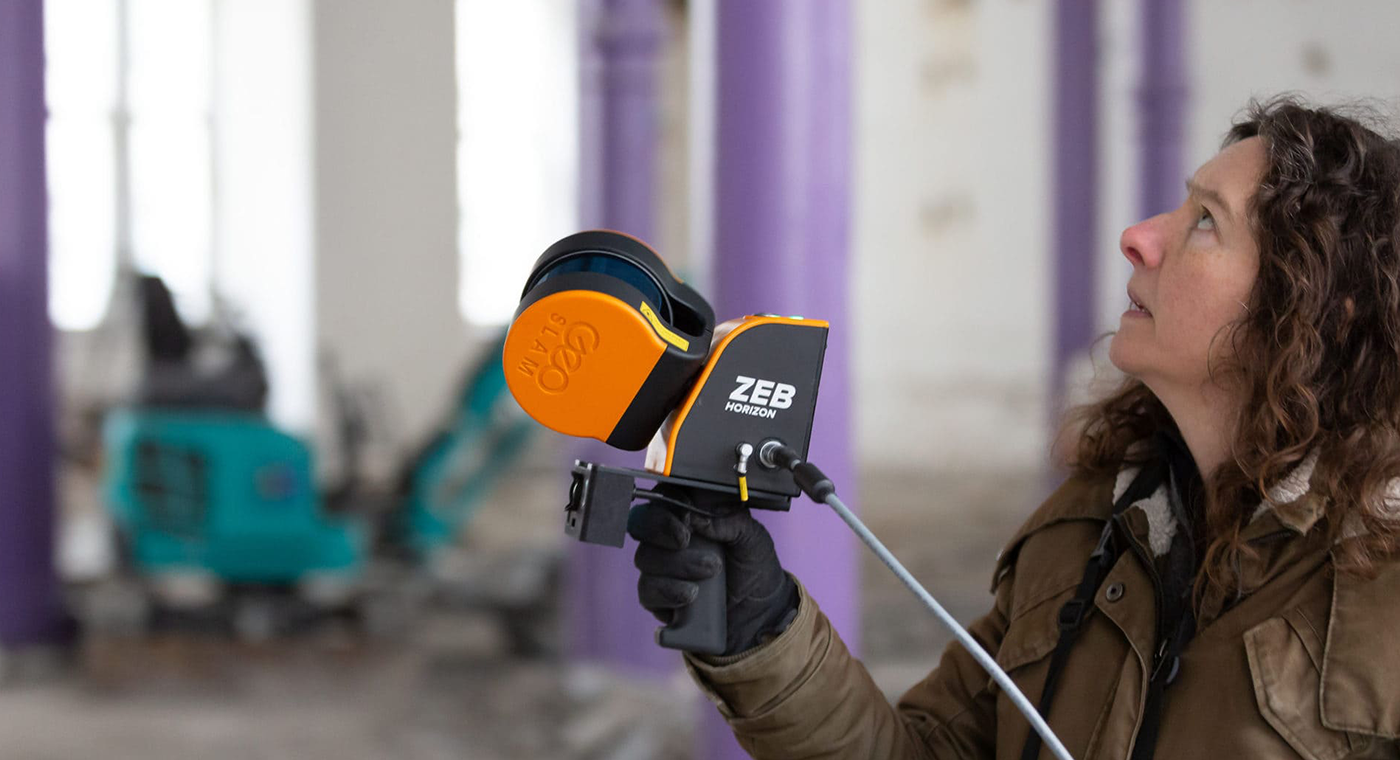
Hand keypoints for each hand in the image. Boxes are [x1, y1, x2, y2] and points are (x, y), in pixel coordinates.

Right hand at [628, 490, 798, 655]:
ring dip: (677, 564)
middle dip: (660, 528)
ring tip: (710, 571)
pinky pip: (647, 590)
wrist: (760, 609)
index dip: (670, 503)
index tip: (688, 514)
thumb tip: (700, 516)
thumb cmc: (753, 566)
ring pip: (645, 557)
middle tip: (685, 540)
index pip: (665, 497)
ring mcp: (660, 567)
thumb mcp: (751, 536)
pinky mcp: (658, 597)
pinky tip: (691, 595)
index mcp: (689, 514)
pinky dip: (668, 591)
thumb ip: (730, 519)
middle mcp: (668, 538)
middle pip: (641, 522)